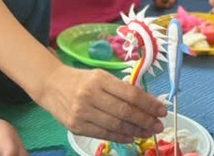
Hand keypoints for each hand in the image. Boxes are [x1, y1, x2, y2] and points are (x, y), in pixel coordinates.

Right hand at [39, 65, 166, 143]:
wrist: (51, 85)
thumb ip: (120, 88)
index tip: (162, 110)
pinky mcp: (76, 127)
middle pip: (125, 112)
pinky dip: (120, 137)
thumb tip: (147, 103)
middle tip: (158, 125)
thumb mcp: (100, 76)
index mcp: (99, 79)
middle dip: (145, 120)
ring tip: (147, 132)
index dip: (149, 104)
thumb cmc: (81, 80)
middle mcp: (90, 96)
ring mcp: (82, 113)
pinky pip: (103, 134)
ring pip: (116, 125)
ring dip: (136, 131)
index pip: (130, 93)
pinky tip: (131, 136)